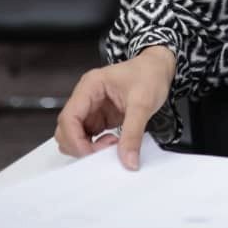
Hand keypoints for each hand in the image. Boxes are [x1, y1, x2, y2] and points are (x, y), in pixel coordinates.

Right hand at [54, 45, 175, 169]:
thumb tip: (128, 160)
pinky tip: (115, 143)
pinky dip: (98, 146)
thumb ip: (133, 133)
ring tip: (114, 144)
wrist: (160, 67)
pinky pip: (90, 137)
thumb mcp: (144, 103)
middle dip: (81, 145)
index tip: (91, 153)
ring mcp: (93, 108)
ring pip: (76, 135)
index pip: (68, 117)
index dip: (75, 139)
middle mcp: (86, 97)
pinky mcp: (101, 117)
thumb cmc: (150, 74)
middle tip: (105, 151)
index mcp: (90, 86)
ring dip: (89, 147)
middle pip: (67, 129)